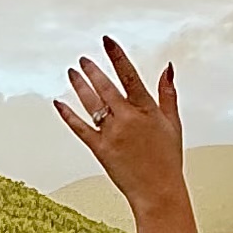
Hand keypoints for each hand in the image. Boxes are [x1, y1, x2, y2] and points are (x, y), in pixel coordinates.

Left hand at [53, 36, 187, 213]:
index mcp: (147, 110)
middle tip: (83, 59)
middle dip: (93, 70)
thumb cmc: (167, 159)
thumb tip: (167, 69)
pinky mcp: (100, 149)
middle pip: (105, 87)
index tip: (107, 41)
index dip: (117, 56)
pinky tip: (59, 103)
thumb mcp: (173, 124)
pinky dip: (68, 115)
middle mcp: (128, 119)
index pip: (129, 75)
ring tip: (72, 72)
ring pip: (91, 103)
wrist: (158, 192)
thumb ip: (168, 94)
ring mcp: (112, 134)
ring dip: (79, 85)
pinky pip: (80, 128)